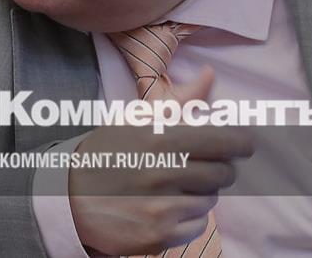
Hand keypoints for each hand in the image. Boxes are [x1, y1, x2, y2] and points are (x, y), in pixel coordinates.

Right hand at [67, 67, 254, 254]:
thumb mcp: (138, 118)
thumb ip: (181, 99)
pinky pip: (198, 226)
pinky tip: (167, 208)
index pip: (226, 141)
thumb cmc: (108, 152)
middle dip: (219, 168)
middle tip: (201, 165)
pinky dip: (190, 218)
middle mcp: (164, 173)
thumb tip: (210, 74)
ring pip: (211, 199)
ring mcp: (162, 208)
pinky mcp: (158, 236)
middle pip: (224, 173)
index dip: (242, 143)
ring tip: (174, 186)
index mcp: (162, 139)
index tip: (244, 144)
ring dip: (201, 193)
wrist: (67, 197)